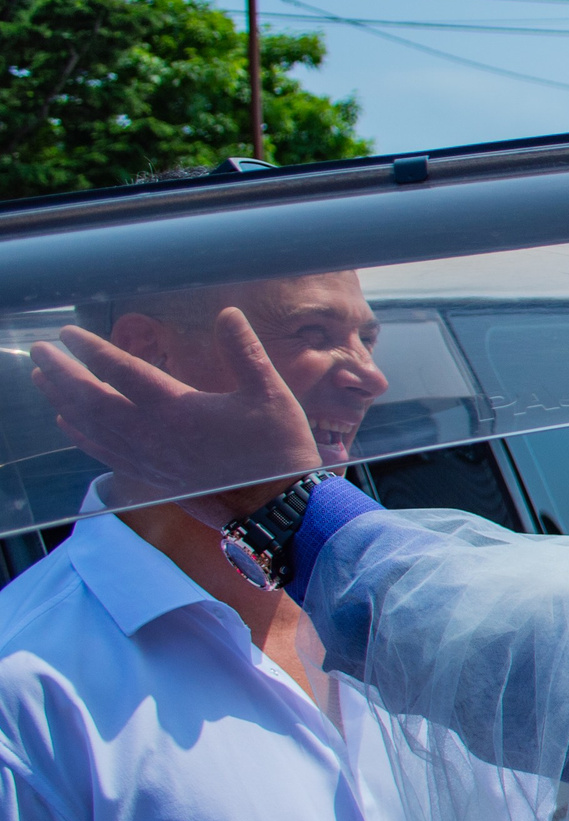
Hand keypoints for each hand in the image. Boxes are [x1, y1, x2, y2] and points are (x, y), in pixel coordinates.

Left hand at [28, 311, 318, 517]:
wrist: (276, 507)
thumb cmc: (277, 449)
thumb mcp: (270, 393)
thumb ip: (244, 351)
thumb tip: (228, 313)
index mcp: (176, 408)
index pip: (120, 371)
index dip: (90, 350)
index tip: (68, 334)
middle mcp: (151, 434)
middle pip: (91, 399)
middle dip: (61, 372)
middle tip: (39, 350)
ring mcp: (147, 458)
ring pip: (90, 426)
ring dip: (62, 400)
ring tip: (42, 379)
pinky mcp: (151, 476)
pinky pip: (103, 452)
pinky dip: (79, 435)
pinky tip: (67, 423)